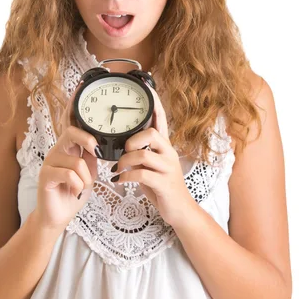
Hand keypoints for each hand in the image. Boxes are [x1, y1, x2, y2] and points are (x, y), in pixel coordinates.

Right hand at [36, 82, 100, 229]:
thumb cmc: (74, 191)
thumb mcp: (89, 170)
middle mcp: (58, 150)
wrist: (59, 215)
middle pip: (72, 132)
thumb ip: (92, 155)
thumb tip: (101, 144)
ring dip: (86, 178)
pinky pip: (69, 174)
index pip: (71, 121)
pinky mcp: (45, 176)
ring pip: (76, 160)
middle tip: (95, 152)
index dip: (75, 104)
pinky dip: (77, 184)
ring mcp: (49, 162)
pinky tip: (74, 190)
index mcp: (69, 146)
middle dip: (87, 141)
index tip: (82, 85)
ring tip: (82, 186)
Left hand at [111, 86, 192, 225]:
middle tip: (123, 152)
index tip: (147, 87)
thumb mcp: (152, 166)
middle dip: (132, 140)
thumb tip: (124, 144)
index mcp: (165, 147)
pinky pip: (142, 174)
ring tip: (118, 169)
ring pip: (144, 155)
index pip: (161, 120)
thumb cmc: (163, 187)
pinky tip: (120, 180)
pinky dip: (127, 177)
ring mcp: (168, 169)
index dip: (155, 104)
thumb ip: (142, 153)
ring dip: (126, 161)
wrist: (180, 211)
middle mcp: (169, 154)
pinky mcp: (164, 184)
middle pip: (152, 134)